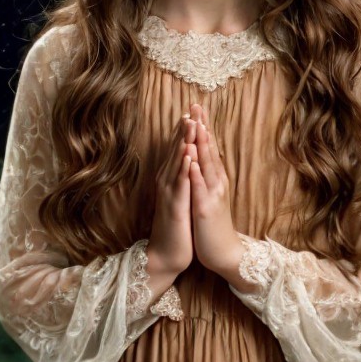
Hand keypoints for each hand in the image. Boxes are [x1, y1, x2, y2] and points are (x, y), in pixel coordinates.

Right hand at [147, 112, 195, 295]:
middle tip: (191, 107)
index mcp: (170, 180)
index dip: (185, 131)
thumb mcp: (180, 200)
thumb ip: (181, 181)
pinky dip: (184, 167)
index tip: (194, 111)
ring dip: (183, 142)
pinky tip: (188, 153)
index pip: (178, 150)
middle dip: (184, 129)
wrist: (166, 255)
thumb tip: (185, 164)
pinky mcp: (175, 206)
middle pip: (176, 150)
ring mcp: (169, 193)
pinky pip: (180, 183)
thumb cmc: (175, 228)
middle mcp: (167, 182)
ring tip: (190, 122)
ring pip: (177, 162)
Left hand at [188, 107, 242, 276]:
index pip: (208, 148)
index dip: (202, 127)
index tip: (196, 107)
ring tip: (196, 123)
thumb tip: (203, 159)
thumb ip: (207, 177)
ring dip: (201, 144)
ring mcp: (212, 194)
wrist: (224, 253)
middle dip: (202, 127)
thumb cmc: (213, 225)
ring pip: (206, 165)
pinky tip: (192, 160)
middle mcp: (216, 182)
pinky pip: (200, 188)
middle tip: (197, 105)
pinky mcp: (205, 209)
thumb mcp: (210, 196)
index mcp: (215, 179)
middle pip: (209, 149)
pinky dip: (196, 173)